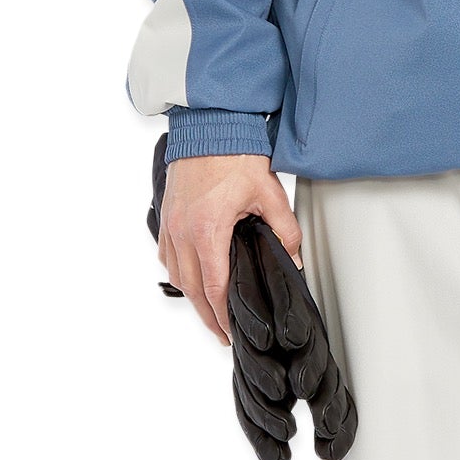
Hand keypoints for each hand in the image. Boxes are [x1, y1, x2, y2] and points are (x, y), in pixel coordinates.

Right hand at [159, 153, 301, 345]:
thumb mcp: (270, 194)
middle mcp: (183, 232)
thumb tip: (292, 260)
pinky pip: (167, 254)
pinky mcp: (167, 215)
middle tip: (222, 334)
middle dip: (207, 316)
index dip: (222, 316)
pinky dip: (179, 270)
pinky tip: (192, 275)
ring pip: (176, 273)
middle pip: (192, 289)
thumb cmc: (234, 154)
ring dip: (192, 295)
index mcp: (207, 231)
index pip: (214, 289)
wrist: (209, 125)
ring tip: (209, 309)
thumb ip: (285, 232)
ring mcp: (171, 224)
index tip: (230, 333)